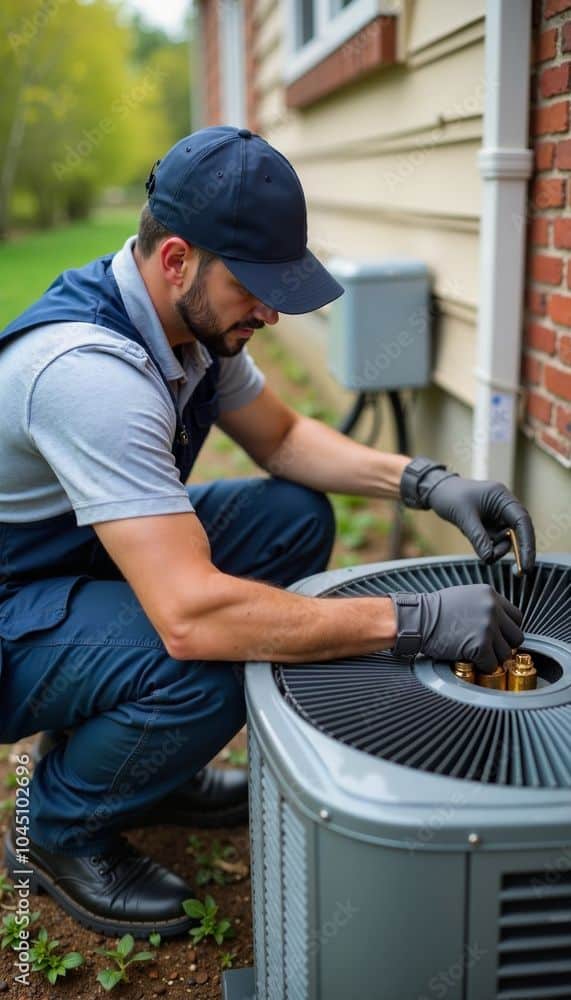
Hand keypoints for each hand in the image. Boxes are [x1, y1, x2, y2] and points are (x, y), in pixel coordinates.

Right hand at [391, 584, 523, 672]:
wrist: (418, 618)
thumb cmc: (434, 609)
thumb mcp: (465, 596)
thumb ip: (484, 605)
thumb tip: (497, 622)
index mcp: (490, 595)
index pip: (517, 616)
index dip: (508, 629)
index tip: (500, 636)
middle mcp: (493, 608)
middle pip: (516, 635)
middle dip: (504, 644)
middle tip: (490, 648)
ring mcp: (488, 627)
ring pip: (506, 652)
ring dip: (494, 657)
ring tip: (478, 655)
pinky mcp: (480, 645)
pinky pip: (492, 664)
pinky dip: (483, 666)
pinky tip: (472, 661)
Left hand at [399, 458, 535, 572]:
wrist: (438, 492)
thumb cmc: (451, 497)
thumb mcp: (464, 517)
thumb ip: (478, 538)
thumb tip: (490, 558)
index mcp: (503, 498)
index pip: (522, 521)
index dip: (527, 544)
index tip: (527, 565)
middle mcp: (505, 506)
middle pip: (519, 532)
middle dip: (519, 552)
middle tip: (519, 573)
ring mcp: (498, 516)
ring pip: (506, 539)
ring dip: (498, 550)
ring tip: (485, 553)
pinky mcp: (491, 524)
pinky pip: (495, 540)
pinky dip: (490, 547)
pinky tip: (480, 546)